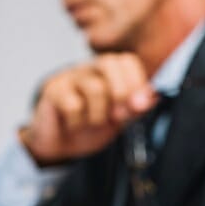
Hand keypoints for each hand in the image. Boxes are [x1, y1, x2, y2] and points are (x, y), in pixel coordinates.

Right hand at [20, 53, 157, 165]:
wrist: (60, 145)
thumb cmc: (91, 127)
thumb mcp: (120, 119)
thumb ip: (135, 107)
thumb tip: (151, 97)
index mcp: (109, 72)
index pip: (127, 61)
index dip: (136, 82)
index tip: (138, 106)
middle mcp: (89, 69)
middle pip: (109, 63)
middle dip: (121, 92)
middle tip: (118, 116)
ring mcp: (70, 77)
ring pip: (95, 88)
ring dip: (99, 115)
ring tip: (92, 124)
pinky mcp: (53, 90)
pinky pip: (73, 105)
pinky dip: (78, 122)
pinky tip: (73, 125)